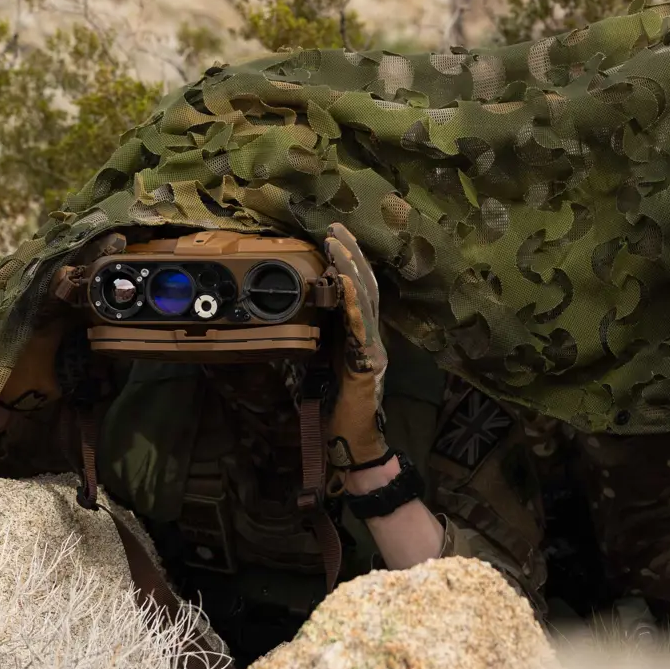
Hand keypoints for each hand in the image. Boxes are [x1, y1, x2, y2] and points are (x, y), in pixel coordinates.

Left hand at [323, 223, 389, 469]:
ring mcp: (373, 348)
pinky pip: (359, 325)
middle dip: (350, 253)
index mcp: (359, 336)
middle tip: (335, 226)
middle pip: (365, 285)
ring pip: (364, 298)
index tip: (333, 235)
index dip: (348, 261)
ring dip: (349, 267)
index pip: (357, 290)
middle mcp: (371, 336)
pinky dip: (350, 300)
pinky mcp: (368, 363)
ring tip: (336, 242)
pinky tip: (341, 280)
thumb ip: (318, 339)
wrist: (352, 442)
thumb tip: (296, 315)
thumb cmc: (335, 408)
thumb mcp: (322, 365)